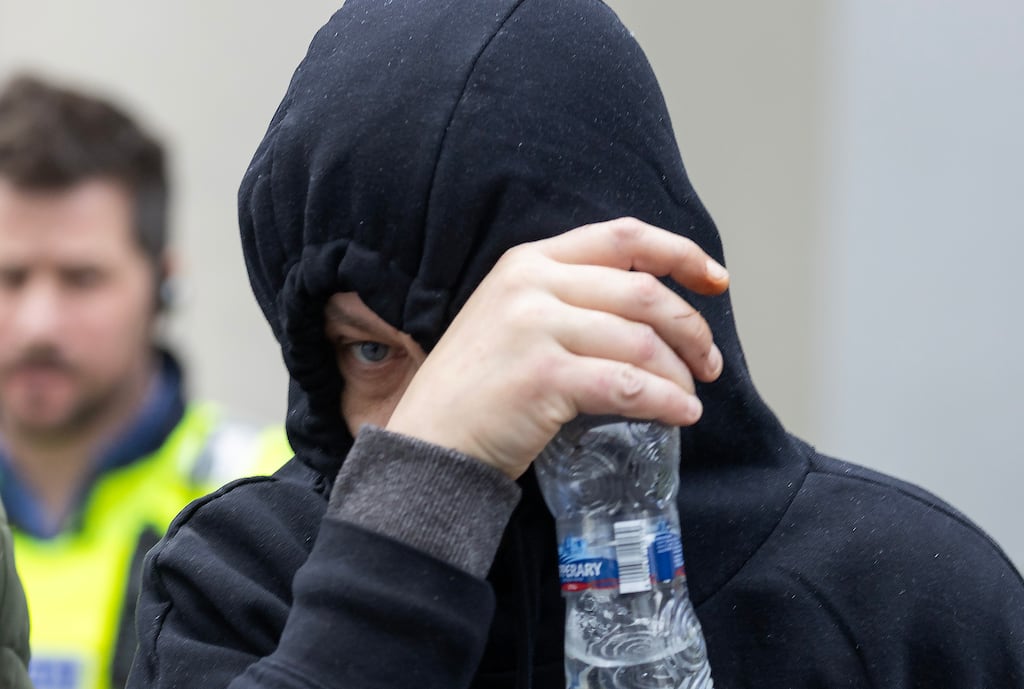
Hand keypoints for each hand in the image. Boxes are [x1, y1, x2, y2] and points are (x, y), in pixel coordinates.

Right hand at [386, 217, 728, 478]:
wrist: (430, 441)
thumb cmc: (479, 388)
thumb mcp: (514, 318)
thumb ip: (569, 300)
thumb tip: (652, 311)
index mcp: (529, 262)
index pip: (622, 237)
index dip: (680, 254)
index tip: (716, 280)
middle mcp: (531, 284)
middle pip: (643, 292)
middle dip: (691, 329)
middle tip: (709, 363)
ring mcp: (534, 328)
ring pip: (640, 342)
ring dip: (680, 373)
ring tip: (691, 396)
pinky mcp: (542, 377)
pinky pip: (627, 386)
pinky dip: (665, 401)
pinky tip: (679, 414)